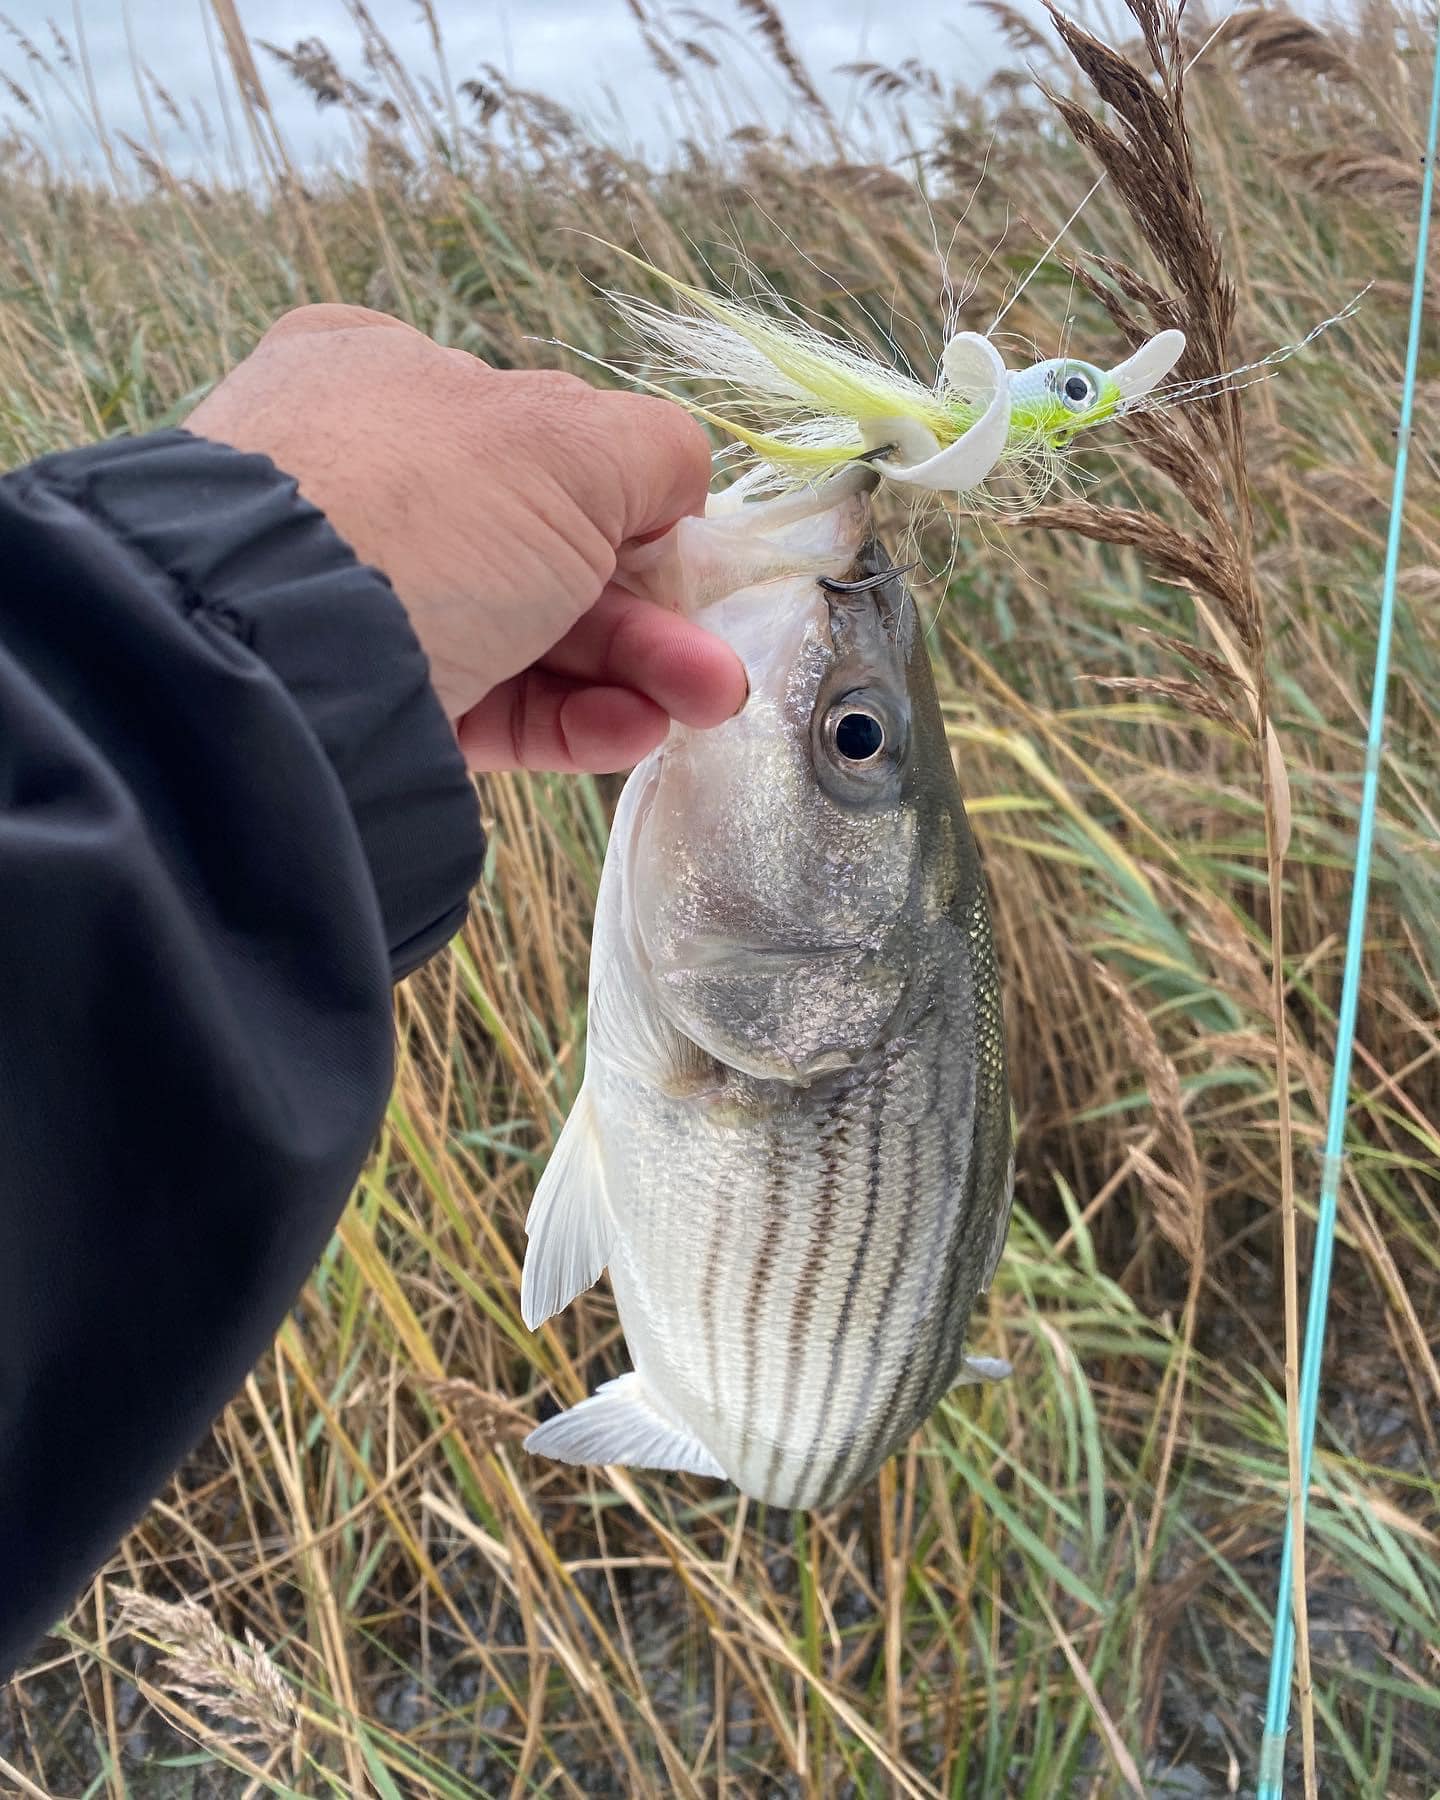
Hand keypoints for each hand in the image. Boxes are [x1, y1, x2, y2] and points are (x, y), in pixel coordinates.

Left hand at [186, 305, 745, 771]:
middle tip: (716, 667)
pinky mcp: (370, 698)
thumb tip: (681, 483)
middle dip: (648, 612)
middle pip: (549, 549)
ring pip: (529, 635)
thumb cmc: (426, 507)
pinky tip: (632, 731)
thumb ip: (652, 450)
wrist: (278, 650)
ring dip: (634, 672)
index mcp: (393, 380)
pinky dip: (571, 721)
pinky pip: (490, 705)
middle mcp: (374, 484)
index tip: (680, 549)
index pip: (537, 436)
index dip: (623, 498)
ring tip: (705, 703)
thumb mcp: (571, 440)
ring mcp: (366, 598)